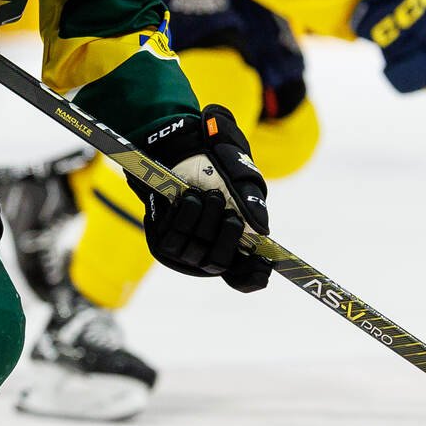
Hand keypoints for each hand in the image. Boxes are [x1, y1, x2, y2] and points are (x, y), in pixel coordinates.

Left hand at [130, 105, 272, 292]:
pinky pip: (173, 237)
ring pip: (195, 251)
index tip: (264, 265)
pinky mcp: (161, 239)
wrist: (183, 148)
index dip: (252, 277)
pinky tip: (189, 196)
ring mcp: (183, 250)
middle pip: (218, 263)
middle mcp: (208, 253)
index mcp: (232, 246)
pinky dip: (184, 214)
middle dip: (225, 233)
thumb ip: (252, 202)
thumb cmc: (218, 167)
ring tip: (208, 194)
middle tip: (227, 207)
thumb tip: (262, 229)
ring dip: (204, 220)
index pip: (243, 277)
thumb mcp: (242, 179)